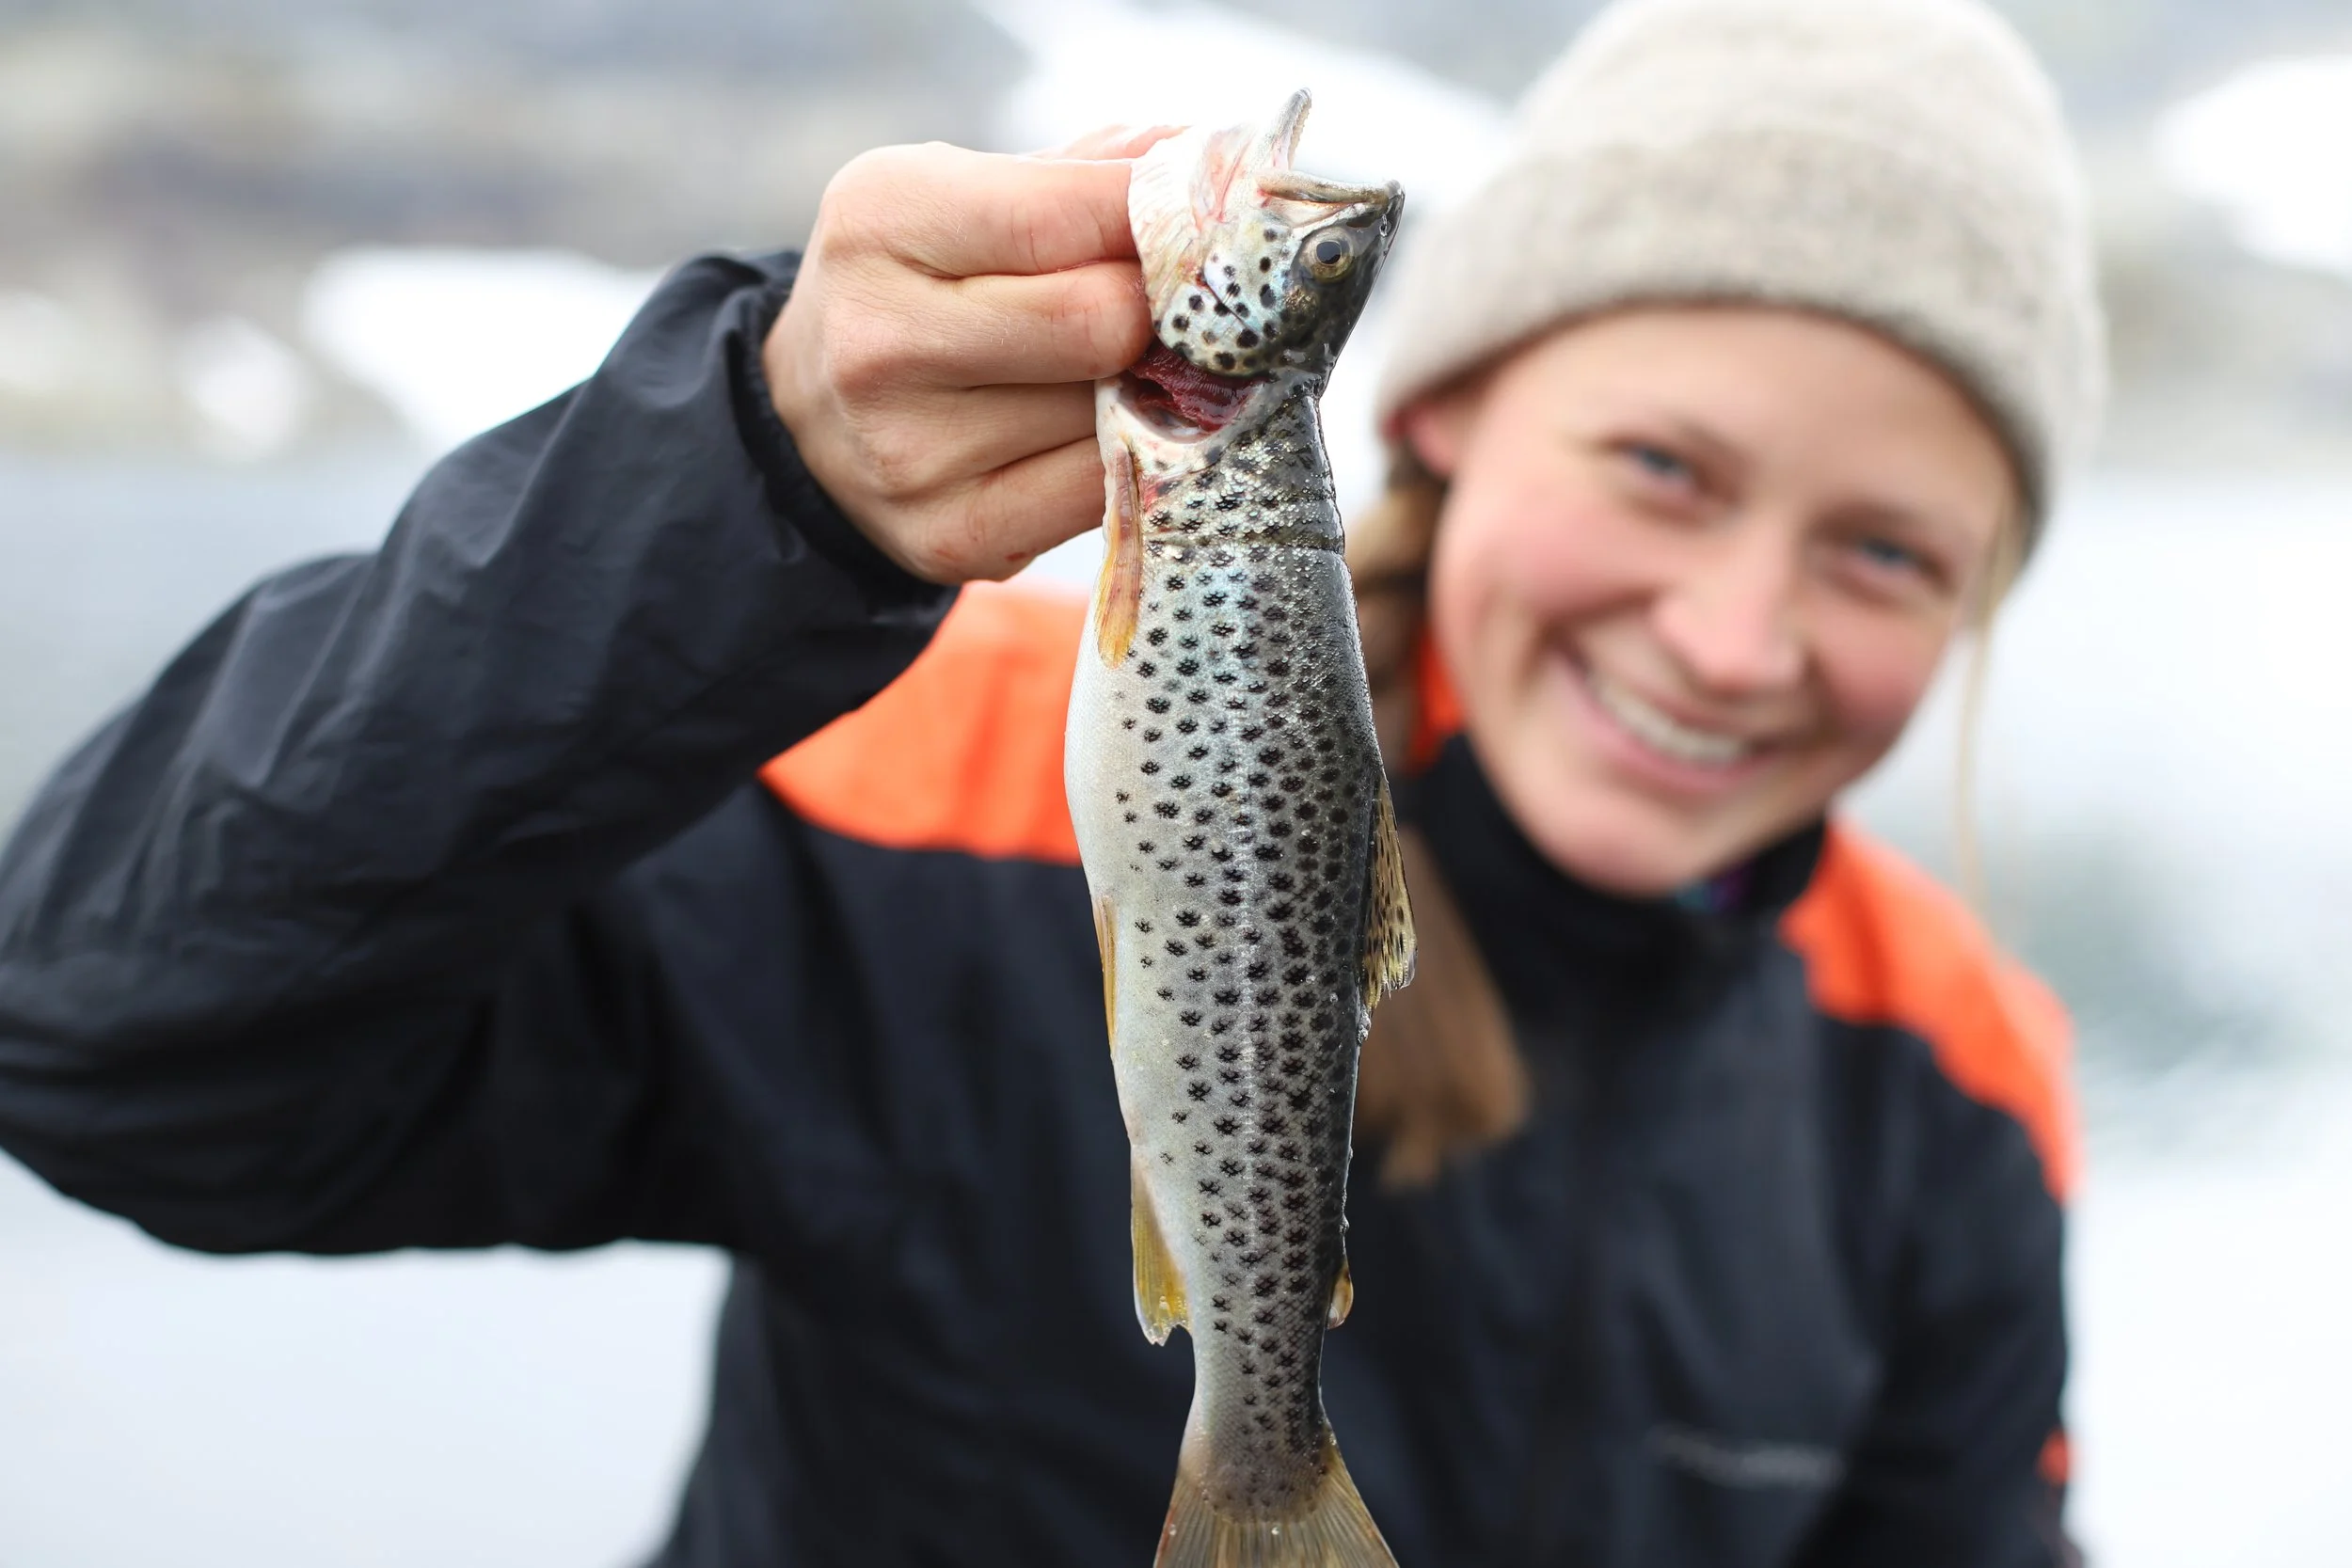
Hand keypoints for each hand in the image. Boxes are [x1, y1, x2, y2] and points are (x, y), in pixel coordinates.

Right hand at [764, 127, 1176, 583]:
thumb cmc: (924, 285)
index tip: (1190, 222)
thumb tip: (1214, 169)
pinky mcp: (950, 537)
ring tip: (1121, 373)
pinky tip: (1103, 434)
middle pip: (1099, 322)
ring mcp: (910, 452)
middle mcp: (879, 339)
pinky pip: (1100, 494)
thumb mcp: (963, 195)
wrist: (814, 421)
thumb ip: (1085, 175)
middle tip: (1162, 308)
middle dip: (1155, 311)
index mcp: (881, 219)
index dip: (1153, 216)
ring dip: (1145, 393)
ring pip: (1110, 414)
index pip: (1062, 212)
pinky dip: (1126, 461)